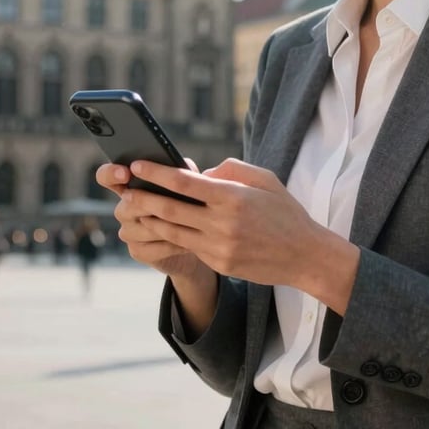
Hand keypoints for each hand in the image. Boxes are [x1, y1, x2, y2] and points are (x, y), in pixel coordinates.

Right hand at [96, 162, 204, 279]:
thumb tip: (181, 164)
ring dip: (168, 226)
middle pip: (128, 205)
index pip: (106, 176)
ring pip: (144, 228)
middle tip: (173, 204)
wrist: (195, 240)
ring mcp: (128, 232)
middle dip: (152, 204)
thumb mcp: (185, 183)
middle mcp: (123, 209)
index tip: (126, 173)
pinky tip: (188, 242)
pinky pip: (153, 248)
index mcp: (129, 187)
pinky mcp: (137, 251)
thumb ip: (181, 169)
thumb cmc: (188, 204)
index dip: (111, 173)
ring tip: (190, 224)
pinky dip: (172, 245)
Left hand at [125, 158, 359, 312]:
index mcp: (232, 197)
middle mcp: (222, 223)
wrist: (304, 256)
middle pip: (170, 209)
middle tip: (123, 190)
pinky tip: (159, 226)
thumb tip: (200, 173)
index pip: (184, 183)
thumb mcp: (264, 179)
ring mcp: (219, 246)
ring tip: (134, 209)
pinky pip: (188, 246)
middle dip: (142, 198)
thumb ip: (230, 170)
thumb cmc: (284, 211)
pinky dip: (171, 235)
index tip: (139, 164)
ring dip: (150, 219)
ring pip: (173, 231)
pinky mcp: (219, 263)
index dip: (157, 173)